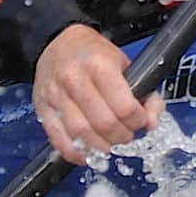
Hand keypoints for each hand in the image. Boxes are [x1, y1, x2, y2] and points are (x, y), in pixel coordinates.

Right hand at [33, 25, 164, 162]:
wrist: (57, 42)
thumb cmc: (93, 54)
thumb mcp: (125, 64)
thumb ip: (145, 93)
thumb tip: (152, 123)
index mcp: (99, 65)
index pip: (124, 107)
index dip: (138, 121)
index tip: (140, 120)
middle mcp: (74, 79)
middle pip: (104, 124)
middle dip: (122, 136)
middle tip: (126, 134)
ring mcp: (56, 96)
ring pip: (81, 136)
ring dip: (102, 147)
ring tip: (110, 143)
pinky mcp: (43, 109)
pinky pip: (60, 141)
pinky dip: (77, 154)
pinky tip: (89, 152)